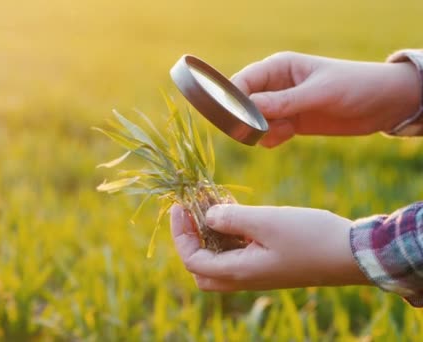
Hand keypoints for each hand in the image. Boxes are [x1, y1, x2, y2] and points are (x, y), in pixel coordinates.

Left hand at [170, 204, 370, 291]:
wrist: (353, 255)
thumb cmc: (310, 236)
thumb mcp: (266, 221)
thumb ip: (231, 218)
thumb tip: (207, 215)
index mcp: (239, 271)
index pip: (192, 260)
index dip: (180, 233)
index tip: (178, 206)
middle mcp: (244, 277)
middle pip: (200, 269)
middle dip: (189, 240)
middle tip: (190, 212)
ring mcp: (257, 273)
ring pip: (218, 261)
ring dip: (209, 236)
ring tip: (210, 205)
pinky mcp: (268, 264)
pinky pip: (237, 254)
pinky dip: (227, 235)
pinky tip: (233, 211)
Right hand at [231, 52, 421, 146]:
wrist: (383, 104)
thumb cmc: (354, 86)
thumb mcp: (318, 93)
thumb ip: (284, 101)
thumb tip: (248, 106)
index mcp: (278, 67)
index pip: (242, 81)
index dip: (233, 99)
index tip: (234, 118)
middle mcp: (275, 85)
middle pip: (243, 103)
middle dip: (247, 118)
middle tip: (262, 128)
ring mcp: (282, 105)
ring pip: (253, 122)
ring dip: (262, 130)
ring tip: (285, 130)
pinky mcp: (290, 122)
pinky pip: (267, 134)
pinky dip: (272, 138)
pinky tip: (290, 134)